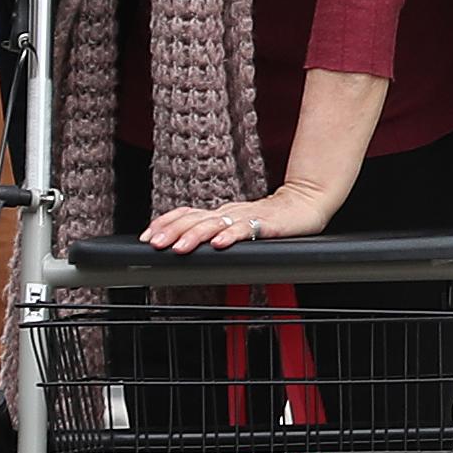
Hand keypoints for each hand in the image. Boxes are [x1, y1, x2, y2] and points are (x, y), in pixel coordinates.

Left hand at [140, 177, 345, 253]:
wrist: (305, 204)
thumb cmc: (271, 219)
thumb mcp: (236, 225)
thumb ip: (215, 233)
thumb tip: (186, 247)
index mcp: (219, 213)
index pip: (186, 213)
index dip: (165, 223)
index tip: (147, 236)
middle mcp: (228, 212)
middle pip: (195, 218)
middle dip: (172, 231)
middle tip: (155, 243)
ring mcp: (246, 217)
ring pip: (215, 224)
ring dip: (195, 236)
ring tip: (180, 247)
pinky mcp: (266, 224)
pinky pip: (246, 229)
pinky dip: (231, 237)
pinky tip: (220, 245)